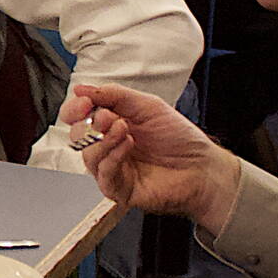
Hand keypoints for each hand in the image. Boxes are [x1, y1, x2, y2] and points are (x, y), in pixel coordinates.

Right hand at [60, 83, 242, 232]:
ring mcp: (113, 169)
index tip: (84, 101)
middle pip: (77, 136)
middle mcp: (108, 147)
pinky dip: (113, 157)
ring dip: (103, 139)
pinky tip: (128, 145)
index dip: (76, 109)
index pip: (79, 117)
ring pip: (89, 156)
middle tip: (107, 116)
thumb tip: (83, 88)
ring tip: (123, 128)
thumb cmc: (179, 139)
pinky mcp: (119, 189)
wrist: (202, 167)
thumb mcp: (147, 106)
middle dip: (88, 124)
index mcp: (111, 125)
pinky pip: (104, 174)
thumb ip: (115, 95)